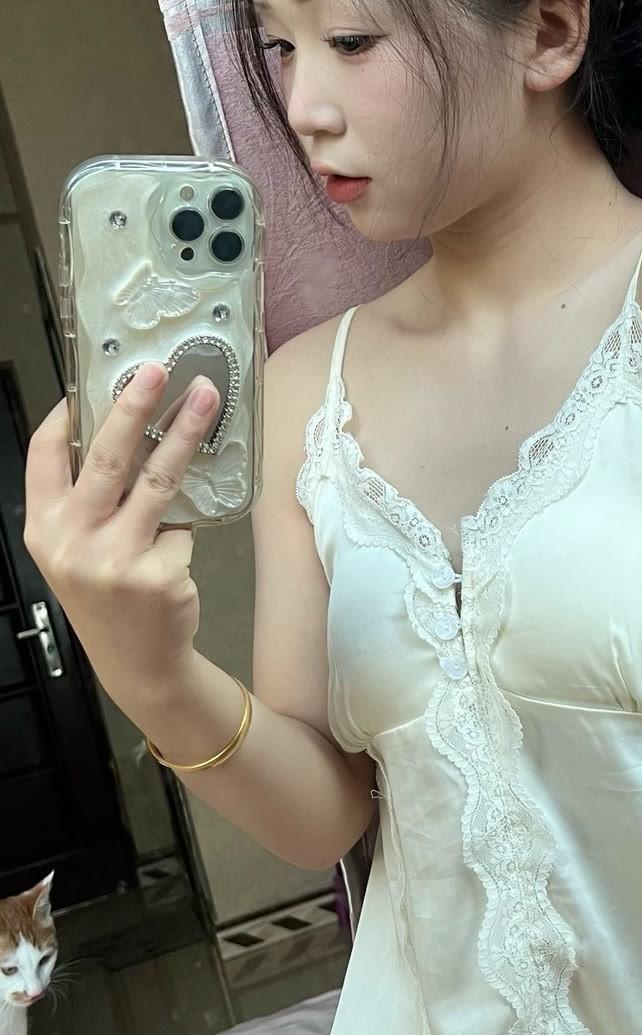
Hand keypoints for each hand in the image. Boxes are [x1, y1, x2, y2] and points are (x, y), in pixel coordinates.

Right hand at [23, 364, 220, 708]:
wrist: (139, 666)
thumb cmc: (107, 598)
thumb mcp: (74, 550)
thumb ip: (84, 501)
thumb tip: (121, 429)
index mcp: (42, 528)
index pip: (45, 454)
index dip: (69, 412)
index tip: (97, 378)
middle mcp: (71, 542)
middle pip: (107, 458)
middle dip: (134, 405)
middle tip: (158, 369)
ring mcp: (114, 560)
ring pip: (157, 481)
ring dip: (184, 433)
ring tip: (205, 399)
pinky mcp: (158, 575)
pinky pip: (183, 528)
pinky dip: (186, 531)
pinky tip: (176, 552)